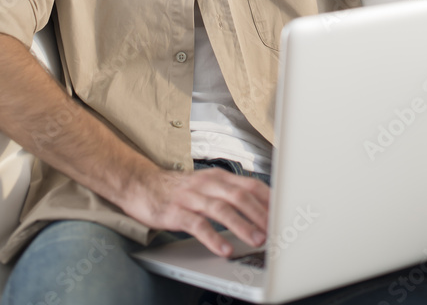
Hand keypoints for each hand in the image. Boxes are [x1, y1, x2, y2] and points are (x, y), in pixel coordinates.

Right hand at [121, 164, 269, 256]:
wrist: (142, 184)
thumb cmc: (179, 189)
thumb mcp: (207, 187)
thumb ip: (229, 195)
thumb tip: (259, 210)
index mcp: (219, 177)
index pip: (250, 185)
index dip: (268, 199)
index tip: (283, 213)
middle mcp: (207, 184)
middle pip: (239, 196)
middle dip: (259, 213)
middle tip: (274, 230)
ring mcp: (192, 197)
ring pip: (221, 209)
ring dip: (242, 225)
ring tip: (256, 239)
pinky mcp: (176, 212)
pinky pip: (197, 225)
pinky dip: (213, 238)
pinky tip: (223, 249)